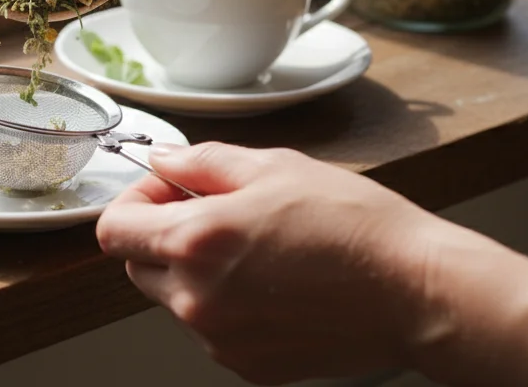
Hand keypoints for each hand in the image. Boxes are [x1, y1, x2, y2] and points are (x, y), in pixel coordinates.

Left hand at [96, 142, 473, 384]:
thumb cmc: (355, 226)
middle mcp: (197, 298)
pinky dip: (229, 306)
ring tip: (260, 251)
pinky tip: (276, 284)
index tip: (168, 192)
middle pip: (138, 266)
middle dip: (163, 236)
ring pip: (175, 299)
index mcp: (196, 240)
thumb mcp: (275, 167)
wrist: (414, 290)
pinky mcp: (247, 365)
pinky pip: (213, 329)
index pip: (113, 230)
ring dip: (197, 272)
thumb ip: (202, 163)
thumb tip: (162, 162)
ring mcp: (220, 338)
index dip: (136, 202)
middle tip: (217, 214)